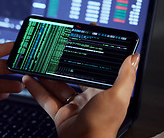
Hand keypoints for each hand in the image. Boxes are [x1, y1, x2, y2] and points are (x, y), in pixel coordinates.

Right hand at [22, 53, 139, 137]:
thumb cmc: (104, 124)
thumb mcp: (117, 95)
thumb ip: (125, 75)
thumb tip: (133, 57)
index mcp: (103, 91)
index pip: (96, 68)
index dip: (90, 54)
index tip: (83, 40)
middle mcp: (89, 98)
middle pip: (73, 76)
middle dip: (62, 65)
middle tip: (54, 52)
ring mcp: (73, 106)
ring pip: (57, 86)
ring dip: (46, 75)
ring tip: (37, 64)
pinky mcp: (60, 114)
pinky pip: (46, 99)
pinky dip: (36, 89)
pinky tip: (29, 80)